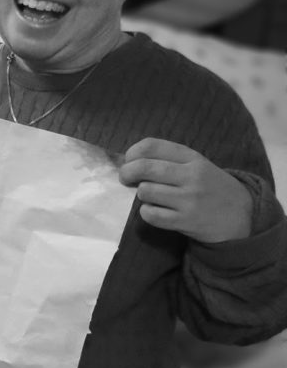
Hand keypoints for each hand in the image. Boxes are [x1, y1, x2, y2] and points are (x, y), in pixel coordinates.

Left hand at [119, 137, 252, 242]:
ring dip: (140, 195)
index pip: (151, 146)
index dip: (132, 153)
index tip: (129, 161)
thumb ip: (168, 160)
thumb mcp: (196, 166)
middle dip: (127, 173)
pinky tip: (154, 211)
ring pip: (145, 192)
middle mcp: (192, 176)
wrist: (243, 216)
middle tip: (125, 179)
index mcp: (192, 158)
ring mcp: (190, 199)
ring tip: (150, 197)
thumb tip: (127, 162)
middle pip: (144, 168)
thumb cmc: (210, 188)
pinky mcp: (186, 221)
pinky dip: (147, 213)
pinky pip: (151, 215)